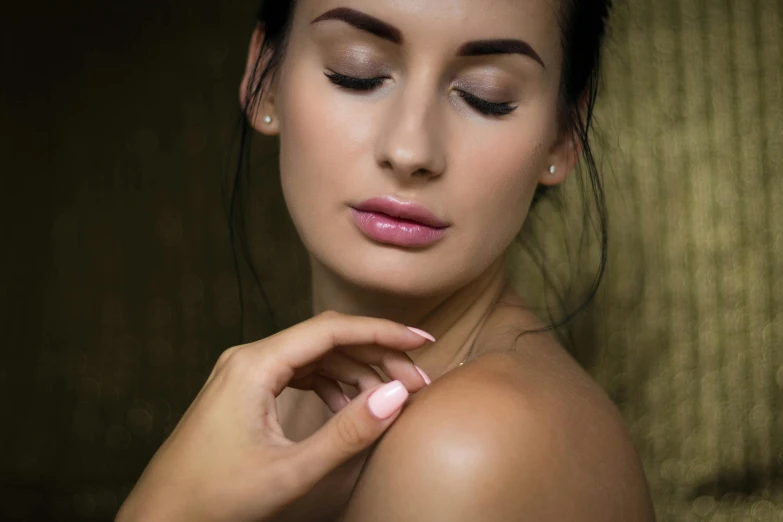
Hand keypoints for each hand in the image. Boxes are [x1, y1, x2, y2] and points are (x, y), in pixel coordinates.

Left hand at [115, 310, 432, 521]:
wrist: (160, 517)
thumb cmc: (214, 498)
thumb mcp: (290, 470)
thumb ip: (347, 433)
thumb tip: (397, 396)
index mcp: (255, 364)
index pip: (332, 330)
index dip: (383, 332)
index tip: (423, 342)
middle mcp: (249, 357)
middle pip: (327, 340)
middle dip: (375, 356)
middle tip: (415, 382)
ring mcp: (245, 372)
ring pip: (315, 357)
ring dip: (355, 373)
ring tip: (390, 399)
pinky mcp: (246, 389)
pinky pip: (298, 373)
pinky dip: (331, 385)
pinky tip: (349, 407)